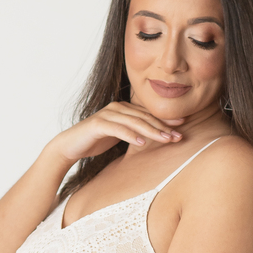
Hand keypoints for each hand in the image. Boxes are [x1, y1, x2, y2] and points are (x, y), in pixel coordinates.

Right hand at [54, 101, 184, 164]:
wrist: (70, 145)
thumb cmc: (96, 140)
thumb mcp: (119, 135)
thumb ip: (134, 132)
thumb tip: (154, 136)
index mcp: (124, 109)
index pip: (148, 114)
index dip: (165, 120)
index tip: (182, 127)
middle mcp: (117, 108)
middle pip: (144, 117)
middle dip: (163, 126)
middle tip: (178, 136)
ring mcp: (107, 114)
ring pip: (134, 122)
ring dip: (152, 131)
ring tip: (165, 139)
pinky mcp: (98, 124)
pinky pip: (118, 129)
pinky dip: (131, 135)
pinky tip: (142, 142)